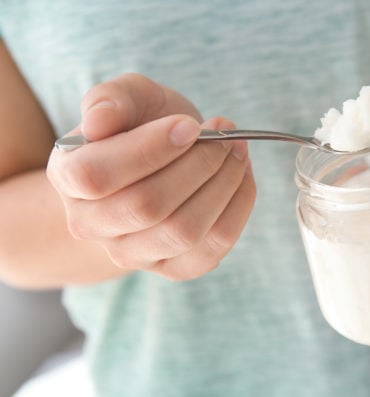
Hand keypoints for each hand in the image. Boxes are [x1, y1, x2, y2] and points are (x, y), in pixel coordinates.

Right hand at [47, 73, 255, 280]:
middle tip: (223, 134)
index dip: (149, 150)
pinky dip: (237, 208)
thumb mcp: (127, 97)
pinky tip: (242, 176)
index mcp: (68, 178)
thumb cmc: (142, 126)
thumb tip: (98, 122)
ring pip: (183, 231)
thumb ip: (110, 99)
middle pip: (148, 206)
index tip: (189, 125)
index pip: (97, 176)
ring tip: (236, 150)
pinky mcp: (174, 268)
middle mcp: (91, 226)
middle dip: (198, 164)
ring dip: (222, 185)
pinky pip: (212, 249)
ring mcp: (132, 254)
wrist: (160, 163)